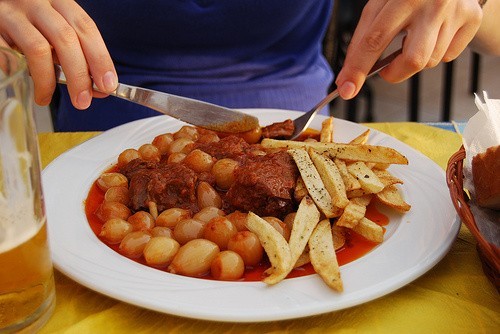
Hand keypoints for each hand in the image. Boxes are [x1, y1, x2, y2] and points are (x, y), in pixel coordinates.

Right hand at [0, 0, 116, 108]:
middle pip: (66, 38)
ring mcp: (12, 12)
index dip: (100, 58)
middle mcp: (37, 2)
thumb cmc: (27, 23)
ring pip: (38, 48)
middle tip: (82, 101)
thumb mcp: (54, 31)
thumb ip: (75, 55)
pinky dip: (19, 73)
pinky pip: (7, 54)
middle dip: (79, 75)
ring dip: (47, 80)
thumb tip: (98, 89)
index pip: (86, 28)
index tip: (108, 85)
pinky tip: (23, 84)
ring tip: (46, 97)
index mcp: (59, 2)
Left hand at [335, 0, 482, 99]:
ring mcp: (456, 12)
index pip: (375, 40)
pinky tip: (433, 34)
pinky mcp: (472, 19)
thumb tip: (348, 76)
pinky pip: (449, 56)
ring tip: (412, 37)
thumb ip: (364, 37)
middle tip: (385, 70)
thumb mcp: (380, 4)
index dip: (358, 68)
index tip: (346, 89)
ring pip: (430, 61)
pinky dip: (436, 52)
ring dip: (414, 59)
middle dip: (394, 74)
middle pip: (413, 60)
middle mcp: (433, 4)